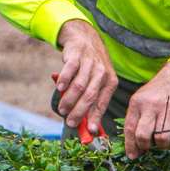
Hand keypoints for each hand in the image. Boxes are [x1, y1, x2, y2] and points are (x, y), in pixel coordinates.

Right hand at [54, 20, 115, 135]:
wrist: (85, 39)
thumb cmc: (91, 67)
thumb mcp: (98, 81)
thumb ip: (92, 101)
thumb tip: (88, 127)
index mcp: (110, 82)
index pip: (102, 103)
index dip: (96, 118)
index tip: (90, 131)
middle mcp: (102, 73)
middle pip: (90, 96)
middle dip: (79, 112)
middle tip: (70, 122)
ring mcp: (89, 63)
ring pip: (79, 86)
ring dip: (69, 100)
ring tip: (62, 109)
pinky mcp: (77, 55)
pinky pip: (70, 69)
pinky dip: (64, 80)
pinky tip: (59, 88)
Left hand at [123, 59, 169, 159]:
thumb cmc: (157, 92)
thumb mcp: (141, 99)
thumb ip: (135, 119)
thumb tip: (133, 147)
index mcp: (137, 102)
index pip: (130, 128)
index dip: (130, 146)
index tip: (132, 155)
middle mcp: (152, 105)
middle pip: (144, 135)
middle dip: (144, 146)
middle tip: (148, 147)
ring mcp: (168, 109)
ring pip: (162, 139)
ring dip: (161, 145)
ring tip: (162, 140)